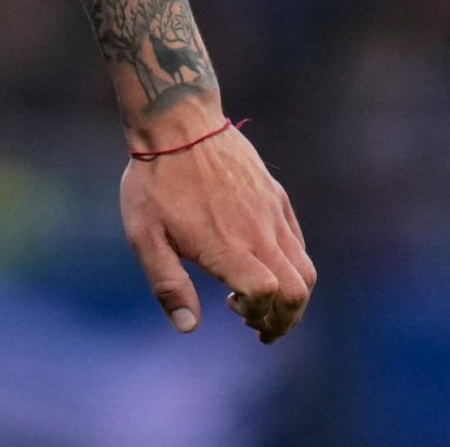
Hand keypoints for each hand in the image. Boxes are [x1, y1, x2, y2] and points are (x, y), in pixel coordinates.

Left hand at [120, 121, 314, 342]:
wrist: (178, 123)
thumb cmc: (154, 181)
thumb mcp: (145, 234)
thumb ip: (167, 283)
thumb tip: (188, 327)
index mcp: (227, 246)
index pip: (265, 294)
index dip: (258, 314)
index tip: (234, 310)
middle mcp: (259, 233)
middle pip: (297, 292)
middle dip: (284, 320)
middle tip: (259, 328)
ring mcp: (272, 214)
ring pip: (305, 270)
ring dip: (293, 298)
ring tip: (265, 303)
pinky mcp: (276, 197)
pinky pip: (299, 242)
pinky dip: (294, 267)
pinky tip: (266, 265)